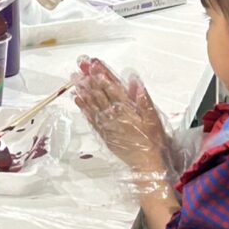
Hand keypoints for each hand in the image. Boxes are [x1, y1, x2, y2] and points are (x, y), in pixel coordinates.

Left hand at [74, 57, 168, 174]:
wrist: (146, 164)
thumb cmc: (152, 141)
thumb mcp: (153, 119)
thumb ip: (143, 99)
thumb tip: (133, 80)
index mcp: (125, 109)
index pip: (111, 88)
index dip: (102, 74)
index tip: (94, 64)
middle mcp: (112, 115)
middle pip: (99, 93)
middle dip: (89, 77)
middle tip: (80, 65)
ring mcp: (105, 124)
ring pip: (92, 103)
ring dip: (83, 89)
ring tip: (75, 77)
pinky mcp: (103, 132)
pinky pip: (90, 117)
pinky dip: (83, 107)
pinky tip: (77, 98)